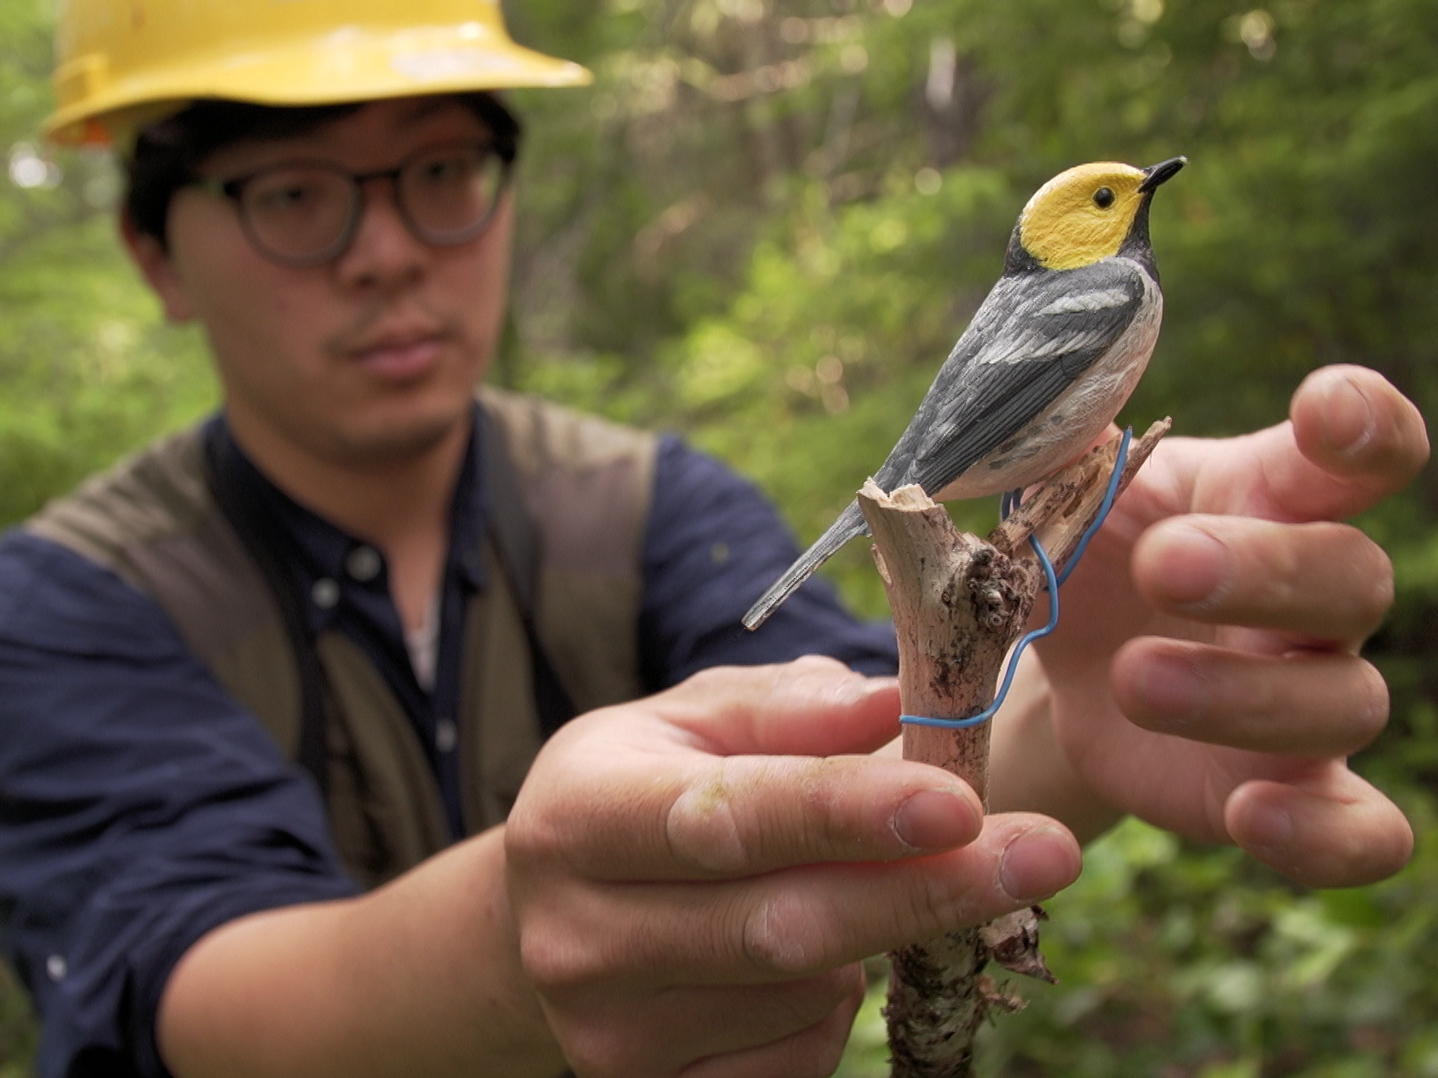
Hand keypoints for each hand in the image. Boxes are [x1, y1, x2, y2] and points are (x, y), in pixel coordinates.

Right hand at [505, 657, 1080, 1077]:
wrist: (555, 911)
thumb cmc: (646, 787)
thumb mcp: (695, 718)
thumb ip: (790, 706)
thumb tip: (896, 704)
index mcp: (580, 814)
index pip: (727, 817)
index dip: (847, 814)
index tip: (961, 803)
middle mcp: (578, 935)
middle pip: (780, 928)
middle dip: (924, 891)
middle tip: (1046, 853)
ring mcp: (607, 1036)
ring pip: (802, 995)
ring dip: (868, 937)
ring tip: (843, 882)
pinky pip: (795, 1061)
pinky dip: (834, 1006)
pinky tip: (810, 956)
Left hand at [1027, 364, 1427, 886]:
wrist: (1056, 661)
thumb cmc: (1080, 553)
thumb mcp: (1059, 499)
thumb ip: (1057, 454)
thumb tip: (1035, 402)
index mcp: (1267, 497)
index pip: (1358, 453)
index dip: (1364, 425)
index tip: (1327, 410)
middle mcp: (1310, 598)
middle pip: (1352, 574)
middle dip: (1262, 570)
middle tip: (1165, 565)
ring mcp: (1306, 698)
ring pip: (1343, 701)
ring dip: (1242, 692)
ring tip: (1137, 679)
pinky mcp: (1282, 789)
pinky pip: (1357, 831)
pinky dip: (1325, 838)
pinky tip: (1254, 816)